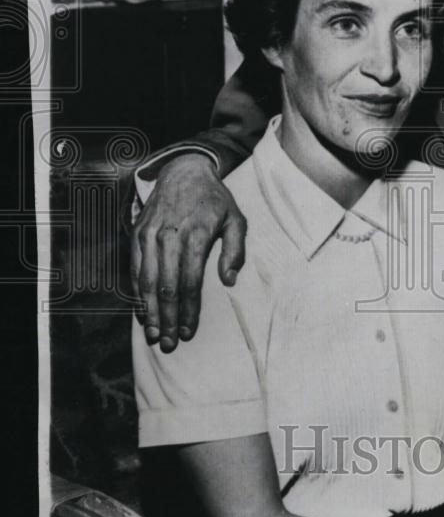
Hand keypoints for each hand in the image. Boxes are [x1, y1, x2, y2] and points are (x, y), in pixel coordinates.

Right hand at [131, 153, 245, 351]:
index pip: (190, 282)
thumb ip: (235, 250)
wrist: (184, 172)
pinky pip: (134, 268)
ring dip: (149, 312)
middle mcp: (169, 236)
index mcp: (196, 235)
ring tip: (155, 336)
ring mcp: (149, 235)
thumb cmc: (215, 201)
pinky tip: (142, 312)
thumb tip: (229, 280)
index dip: (189, 310)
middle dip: (168, 319)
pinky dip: (136, 293)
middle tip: (170, 344)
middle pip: (165, 287)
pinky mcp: (136, 234)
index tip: (190, 332)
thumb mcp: (236, 219)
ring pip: (146, 281)